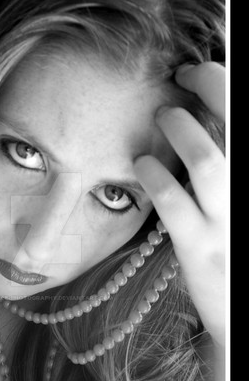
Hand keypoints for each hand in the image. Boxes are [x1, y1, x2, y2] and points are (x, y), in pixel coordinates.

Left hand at [134, 62, 225, 348]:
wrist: (243, 311)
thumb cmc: (236, 246)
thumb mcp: (234, 203)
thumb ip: (223, 165)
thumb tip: (204, 123)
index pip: (248, 114)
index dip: (225, 82)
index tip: (200, 69)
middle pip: (239, 121)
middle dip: (213, 86)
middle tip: (185, 75)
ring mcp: (231, 221)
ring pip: (210, 160)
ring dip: (183, 128)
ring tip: (164, 113)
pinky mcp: (202, 247)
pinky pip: (176, 203)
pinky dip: (156, 176)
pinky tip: (142, 163)